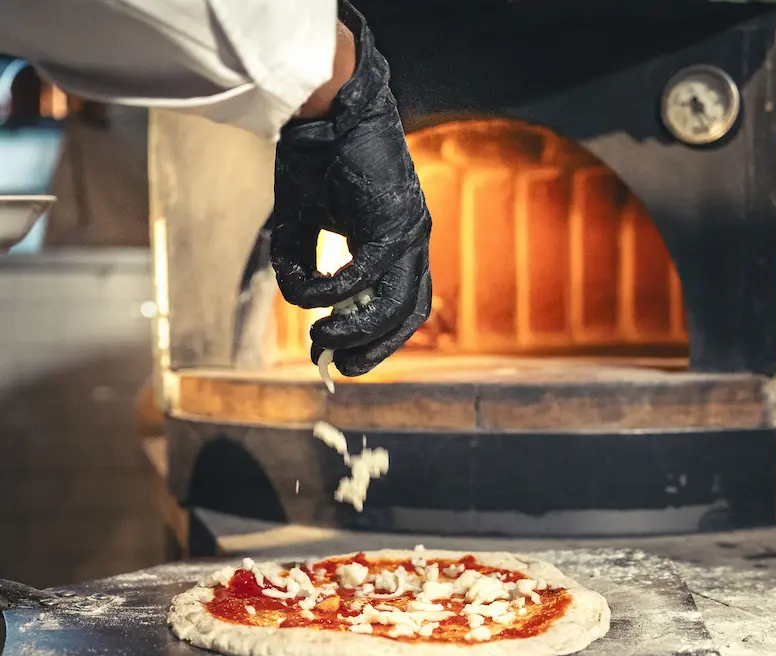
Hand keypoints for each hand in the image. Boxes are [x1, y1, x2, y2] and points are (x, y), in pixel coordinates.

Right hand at [270, 1, 431, 376]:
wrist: (324, 106)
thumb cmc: (315, 161)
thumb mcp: (302, 224)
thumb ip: (300, 267)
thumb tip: (296, 303)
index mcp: (398, 242)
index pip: (403, 303)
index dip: (379, 336)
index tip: (344, 354)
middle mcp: (413, 241)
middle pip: (410, 314)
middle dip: (376, 348)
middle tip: (339, 365)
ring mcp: (410, 231)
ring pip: (398, 302)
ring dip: (359, 330)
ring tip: (322, 340)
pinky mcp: (394, 219)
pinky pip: (368, 274)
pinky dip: (337, 294)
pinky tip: (310, 301)